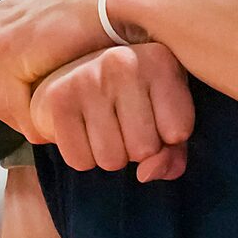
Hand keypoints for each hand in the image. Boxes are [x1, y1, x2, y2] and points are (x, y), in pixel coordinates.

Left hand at [0, 0, 146, 140]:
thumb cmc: (112, 14)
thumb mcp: (72, 29)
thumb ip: (54, 48)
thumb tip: (55, 79)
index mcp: (10, 10)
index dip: (1, 90)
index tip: (28, 109)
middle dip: (5, 108)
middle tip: (34, 126)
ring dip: (18, 120)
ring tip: (45, 131)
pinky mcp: (7, 52)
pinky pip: (9, 103)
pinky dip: (27, 122)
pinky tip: (50, 128)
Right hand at [28, 43, 193, 180]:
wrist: (73, 74)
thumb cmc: (135, 103)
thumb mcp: (166, 122)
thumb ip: (172, 154)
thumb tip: (145, 175)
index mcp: (161, 62)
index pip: (178, 132)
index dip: (167, 139)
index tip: (155, 117)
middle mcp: (124, 63)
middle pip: (144, 150)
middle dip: (136, 151)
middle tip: (124, 124)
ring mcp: (88, 78)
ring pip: (111, 160)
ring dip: (109, 156)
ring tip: (104, 127)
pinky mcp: (58, 98)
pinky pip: (80, 161)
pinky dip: (83, 157)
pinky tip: (82, 131)